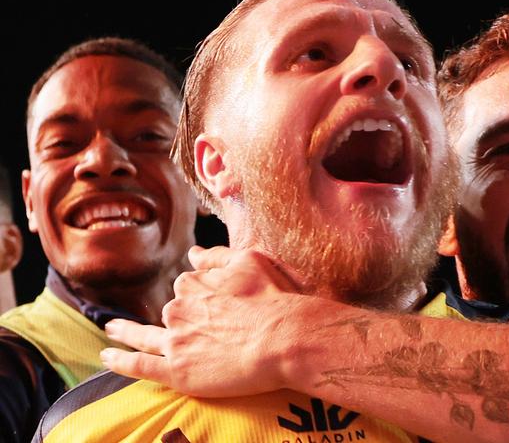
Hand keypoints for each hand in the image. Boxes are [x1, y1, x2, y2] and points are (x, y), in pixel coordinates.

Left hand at [101, 246, 302, 396]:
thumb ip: (217, 257)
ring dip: (127, 331)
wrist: (284, 338)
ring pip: (144, 335)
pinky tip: (107, 356)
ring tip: (113, 329)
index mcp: (195, 282)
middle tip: (210, 329)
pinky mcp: (177, 371)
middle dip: (183, 317)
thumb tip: (193, 253)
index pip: (188, 287)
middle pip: (172, 310)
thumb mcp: (251, 261)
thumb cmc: (274, 298)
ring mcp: (175, 340)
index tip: (220, 304)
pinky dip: (121, 361)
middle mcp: (179, 307)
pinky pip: (140, 365)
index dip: (204, 297)